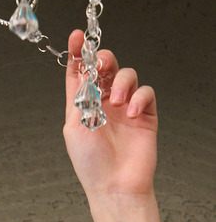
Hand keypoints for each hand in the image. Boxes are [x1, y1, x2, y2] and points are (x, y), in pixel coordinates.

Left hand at [63, 29, 157, 200]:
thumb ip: (80, 98)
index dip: (77, 53)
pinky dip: (138, 97)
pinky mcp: (144, 114)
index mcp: (83, 105)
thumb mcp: (75, 127)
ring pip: (127, 75)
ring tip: (116, 103)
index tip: (76, 37)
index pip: (79, 73)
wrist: (115, 184)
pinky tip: (131, 112)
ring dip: (120, 83)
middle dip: (103, 59)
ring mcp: (124, 107)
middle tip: (100, 65)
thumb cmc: (91, 163)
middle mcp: (103, 103)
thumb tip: (85, 72)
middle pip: (105, 67)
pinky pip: (145, 92)